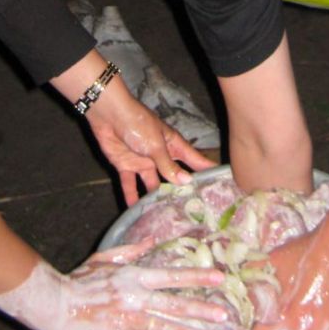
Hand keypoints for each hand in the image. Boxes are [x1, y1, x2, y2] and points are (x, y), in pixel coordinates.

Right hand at [0, 242, 227, 329]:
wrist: (56, 304)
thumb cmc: (79, 279)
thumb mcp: (105, 258)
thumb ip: (131, 251)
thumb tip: (152, 241)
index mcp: (134, 276)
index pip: (173, 276)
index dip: (198, 277)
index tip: (219, 278)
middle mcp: (136, 297)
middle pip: (175, 304)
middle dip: (202, 310)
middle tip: (224, 316)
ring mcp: (129, 319)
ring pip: (167, 327)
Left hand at [88, 83, 215, 205]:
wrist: (109, 114)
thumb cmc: (138, 123)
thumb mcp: (156, 145)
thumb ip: (168, 165)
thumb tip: (187, 182)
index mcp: (172, 145)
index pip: (193, 159)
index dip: (205, 169)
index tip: (219, 182)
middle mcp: (160, 155)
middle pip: (173, 175)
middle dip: (180, 190)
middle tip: (191, 209)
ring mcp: (143, 161)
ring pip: (152, 184)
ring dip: (155, 197)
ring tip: (164, 215)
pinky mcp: (126, 166)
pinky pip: (130, 184)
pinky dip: (131, 196)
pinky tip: (135, 211)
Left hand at [252, 227, 328, 329]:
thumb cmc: (304, 255)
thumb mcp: (273, 263)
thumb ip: (256, 278)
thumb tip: (242, 282)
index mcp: (289, 318)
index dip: (260, 328)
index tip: (259, 324)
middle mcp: (310, 328)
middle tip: (285, 318)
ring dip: (308, 325)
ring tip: (306, 309)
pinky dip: (326, 315)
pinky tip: (324, 300)